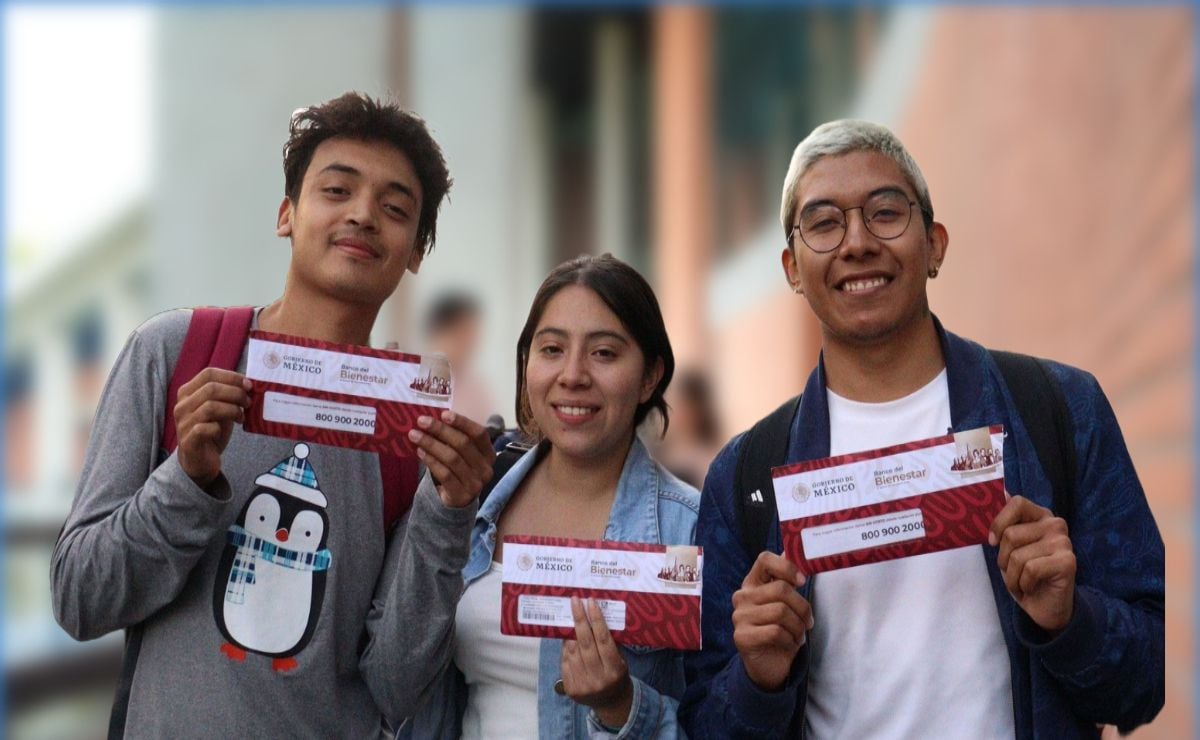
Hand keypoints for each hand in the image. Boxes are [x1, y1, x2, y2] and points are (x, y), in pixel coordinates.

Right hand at [174, 368, 251, 487]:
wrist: (199, 460)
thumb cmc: (211, 430)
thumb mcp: (220, 408)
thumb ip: (228, 395)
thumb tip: (249, 384)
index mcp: (187, 392)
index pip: (208, 373)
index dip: (232, 377)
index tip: (249, 385)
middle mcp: (182, 405)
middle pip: (211, 388)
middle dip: (236, 393)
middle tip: (248, 403)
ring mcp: (183, 423)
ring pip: (210, 407)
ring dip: (232, 410)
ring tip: (241, 417)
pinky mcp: (188, 440)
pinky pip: (206, 428)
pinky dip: (219, 428)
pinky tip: (223, 431)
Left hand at [407, 410, 494, 507]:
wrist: (458, 500)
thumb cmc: (459, 470)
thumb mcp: (463, 454)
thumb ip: (454, 438)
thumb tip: (432, 419)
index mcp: (489, 454)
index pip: (479, 434)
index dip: (462, 422)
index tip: (444, 414)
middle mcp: (486, 468)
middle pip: (463, 444)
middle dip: (441, 430)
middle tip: (422, 421)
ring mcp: (475, 483)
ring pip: (452, 458)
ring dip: (431, 444)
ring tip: (415, 435)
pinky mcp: (461, 495)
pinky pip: (444, 474)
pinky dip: (431, 461)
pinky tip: (420, 451)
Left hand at [561, 597, 632, 729]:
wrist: (611, 703)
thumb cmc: (617, 675)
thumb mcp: (620, 660)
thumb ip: (609, 643)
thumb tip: (595, 615)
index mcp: (615, 670)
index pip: (604, 640)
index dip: (596, 619)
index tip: (591, 602)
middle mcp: (598, 679)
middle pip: (585, 643)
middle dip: (579, 619)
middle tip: (575, 601)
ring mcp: (583, 685)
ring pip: (573, 651)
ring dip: (570, 632)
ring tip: (570, 617)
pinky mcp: (571, 689)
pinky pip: (566, 662)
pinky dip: (566, 648)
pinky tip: (567, 637)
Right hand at [732, 552, 811, 691]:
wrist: (768, 665)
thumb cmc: (779, 629)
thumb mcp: (785, 603)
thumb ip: (785, 579)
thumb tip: (790, 549)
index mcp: (753, 583)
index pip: (764, 559)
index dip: (786, 567)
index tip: (801, 581)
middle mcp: (742, 596)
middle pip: (781, 589)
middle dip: (802, 607)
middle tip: (808, 621)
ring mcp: (739, 616)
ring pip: (780, 612)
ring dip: (797, 627)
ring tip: (798, 635)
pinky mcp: (741, 636)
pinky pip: (775, 632)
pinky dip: (789, 640)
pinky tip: (789, 644)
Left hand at [989, 494, 1075, 631]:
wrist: (1046, 607)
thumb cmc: (1024, 575)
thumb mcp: (1009, 548)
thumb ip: (1007, 522)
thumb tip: (1003, 490)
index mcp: (1040, 516)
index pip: (1017, 502)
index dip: (999, 523)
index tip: (993, 542)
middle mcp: (1055, 524)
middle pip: (1011, 535)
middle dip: (1003, 559)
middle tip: (1014, 571)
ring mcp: (1064, 542)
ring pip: (1017, 556)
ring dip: (1012, 576)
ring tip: (1022, 582)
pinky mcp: (1068, 561)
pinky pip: (1030, 570)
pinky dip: (1023, 584)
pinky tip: (1031, 587)